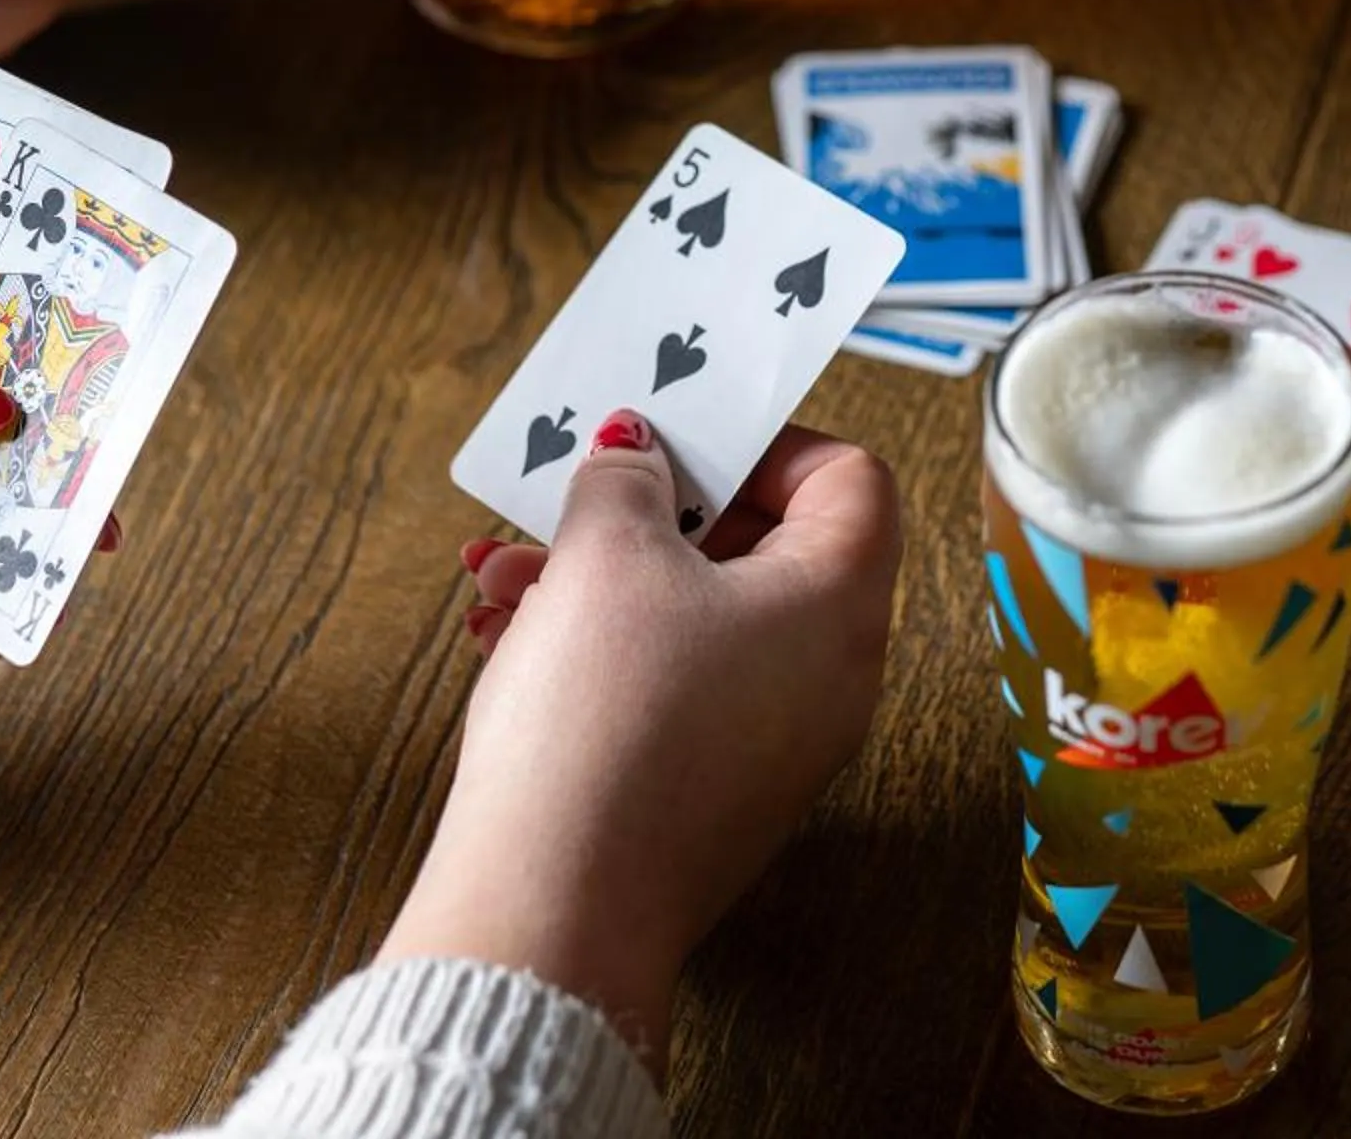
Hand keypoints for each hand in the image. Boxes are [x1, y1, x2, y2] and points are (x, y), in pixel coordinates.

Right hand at [384, 415, 901, 1063]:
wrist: (554, 909)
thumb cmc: (603, 721)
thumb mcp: (605, 556)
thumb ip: (626, 479)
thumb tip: (638, 456)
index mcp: (838, 605)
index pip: (851, 479)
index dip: (766, 442)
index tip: (678, 441)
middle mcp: (830, 678)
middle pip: (764, 548)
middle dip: (650, 512)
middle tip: (572, 497)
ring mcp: (775, 745)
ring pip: (699, 619)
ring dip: (600, 579)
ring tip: (499, 576)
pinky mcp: (712, 794)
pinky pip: (673, 688)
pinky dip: (601, 651)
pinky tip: (506, 641)